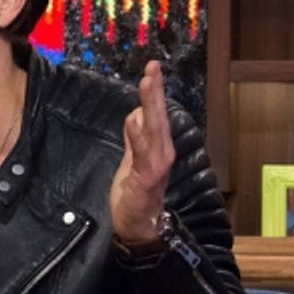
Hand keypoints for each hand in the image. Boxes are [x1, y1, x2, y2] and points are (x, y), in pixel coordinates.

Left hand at [110, 61, 174, 243]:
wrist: (139, 226)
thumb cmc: (135, 195)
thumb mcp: (131, 160)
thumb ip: (134, 138)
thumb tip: (136, 113)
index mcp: (157, 147)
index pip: (155, 113)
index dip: (154, 92)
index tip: (152, 69)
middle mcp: (162, 152)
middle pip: (158, 116)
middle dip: (155, 91)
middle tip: (153, 68)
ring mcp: (157, 163)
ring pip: (155, 128)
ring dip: (151, 105)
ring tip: (148, 82)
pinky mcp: (148, 176)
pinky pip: (144, 152)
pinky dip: (142, 134)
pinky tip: (137, 118)